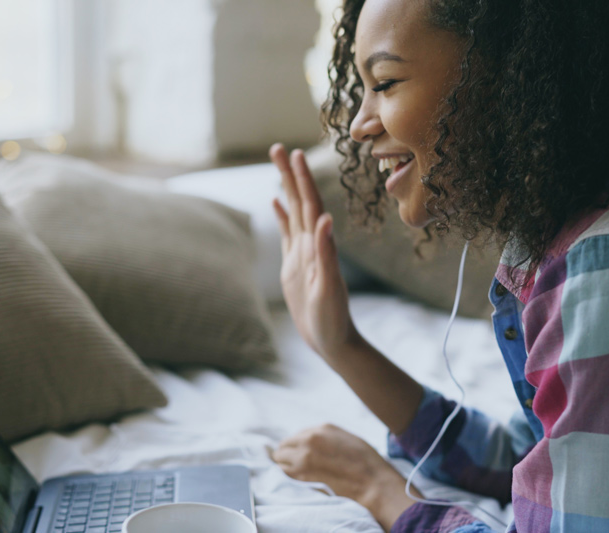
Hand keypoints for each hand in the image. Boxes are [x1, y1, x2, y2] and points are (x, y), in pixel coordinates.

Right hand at [269, 143, 361, 360]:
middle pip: (299, 201)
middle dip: (289, 174)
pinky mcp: (294, 264)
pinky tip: (276, 202)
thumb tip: (325, 220)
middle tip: (277, 148)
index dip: (302, 179)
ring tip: (277, 164)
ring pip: (292, 212)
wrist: (332, 339)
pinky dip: (282, 215)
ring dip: (286, 187)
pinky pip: (287, 233)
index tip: (295, 154)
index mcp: (318, 245)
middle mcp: (311, 243)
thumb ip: (327, 253)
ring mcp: (302, 252)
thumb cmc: (333, 317)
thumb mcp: (328, 287)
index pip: (309, 204)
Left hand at [272, 424, 419, 530]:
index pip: (296, 436)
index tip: (300, 454)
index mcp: (321, 429)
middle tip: (294, 464)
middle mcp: (309, 439)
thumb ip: (325, 437)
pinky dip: (288, 476)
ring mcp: (304, 457)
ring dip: (285, 465)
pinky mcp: (302, 475)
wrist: (373, 482)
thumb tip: (310, 442)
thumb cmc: (366, 461)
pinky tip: (298, 479)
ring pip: (280, 460)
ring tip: (297, 472)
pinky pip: (285, 474)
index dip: (297, 446)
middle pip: (283, 446)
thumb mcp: (345, 438)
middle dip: (287, 455)